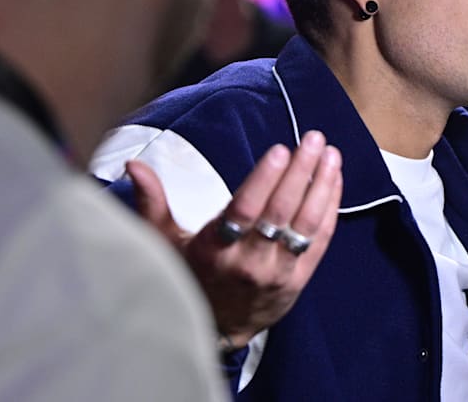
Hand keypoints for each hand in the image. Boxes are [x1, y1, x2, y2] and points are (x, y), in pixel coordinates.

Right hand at [128, 130, 342, 347]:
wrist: (217, 328)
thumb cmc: (189, 276)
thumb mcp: (164, 243)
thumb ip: (152, 202)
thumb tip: (133, 166)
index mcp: (214, 250)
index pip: (244, 210)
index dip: (264, 179)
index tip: (280, 150)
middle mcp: (248, 261)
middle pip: (280, 211)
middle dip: (300, 171)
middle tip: (314, 139)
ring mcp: (277, 271)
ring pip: (306, 224)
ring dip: (322, 185)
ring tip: (332, 154)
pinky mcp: (298, 278)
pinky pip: (320, 239)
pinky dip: (330, 207)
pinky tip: (334, 180)